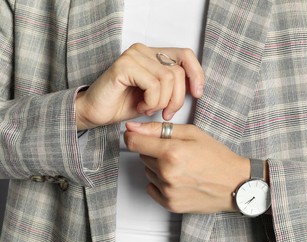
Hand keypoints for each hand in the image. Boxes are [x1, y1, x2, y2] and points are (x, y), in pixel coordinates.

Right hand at [76, 43, 203, 129]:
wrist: (96, 112)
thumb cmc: (125, 104)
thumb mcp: (157, 96)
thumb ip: (174, 87)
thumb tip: (196, 88)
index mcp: (153, 54)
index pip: (185, 55)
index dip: (196, 74)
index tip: (198, 94)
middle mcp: (143, 50)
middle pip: (178, 72)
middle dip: (176, 99)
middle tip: (165, 113)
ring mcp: (133, 56)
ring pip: (167, 79)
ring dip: (161, 102)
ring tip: (148, 108)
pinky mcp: (124, 65)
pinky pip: (153, 84)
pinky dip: (151, 101)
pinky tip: (141, 106)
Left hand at [123, 121, 250, 213]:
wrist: (235, 183)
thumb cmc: (217, 157)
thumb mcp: (192, 133)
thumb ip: (159, 129)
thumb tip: (132, 128)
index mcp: (172, 153)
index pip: (133, 142)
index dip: (134, 136)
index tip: (138, 136)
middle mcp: (167, 174)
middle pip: (142, 156)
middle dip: (154, 151)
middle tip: (176, 152)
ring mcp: (168, 191)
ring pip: (148, 172)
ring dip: (158, 167)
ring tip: (181, 166)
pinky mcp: (170, 204)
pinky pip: (152, 188)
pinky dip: (160, 183)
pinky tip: (178, 179)